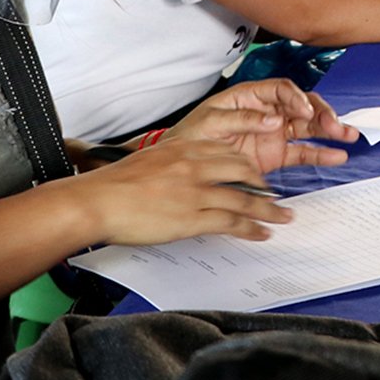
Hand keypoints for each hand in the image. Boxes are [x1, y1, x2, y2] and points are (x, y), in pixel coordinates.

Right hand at [70, 136, 297, 245]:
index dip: (247, 165)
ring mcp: (196, 192)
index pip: (228, 151)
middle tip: (275, 195)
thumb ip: (174, 163)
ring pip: (244, 198)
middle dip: (264, 185)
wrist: (96, 201)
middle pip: (244, 171)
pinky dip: (251, 228)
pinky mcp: (192, 218)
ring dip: (268, 210)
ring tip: (283, 217)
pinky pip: (232, 221)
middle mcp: (195, 166)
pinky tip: (262, 232)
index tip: (256, 173)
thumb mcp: (150, 161)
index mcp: (184, 148)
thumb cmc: (114, 185)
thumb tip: (184, 177)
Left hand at [162, 79, 357, 173]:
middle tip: (334, 126)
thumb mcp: (209, 122)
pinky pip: (303, 152)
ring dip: (329, 129)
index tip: (304, 111)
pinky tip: (336, 155)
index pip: (282, 90)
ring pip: (308, 127)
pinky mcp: (276, 155)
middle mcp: (267, 112)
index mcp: (250, 96)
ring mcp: (274, 134)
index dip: (297, 98)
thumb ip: (242, 119)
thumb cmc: (189, 137)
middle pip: (302, 106)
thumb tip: (274, 120)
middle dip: (321, 113)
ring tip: (347, 135)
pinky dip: (320, 154)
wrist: (178, 167)